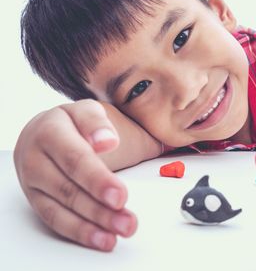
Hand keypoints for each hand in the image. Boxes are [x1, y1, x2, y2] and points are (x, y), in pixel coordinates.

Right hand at [13, 100, 137, 251]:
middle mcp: (35, 158)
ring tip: (121, 230)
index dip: (98, 180)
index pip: (75, 159)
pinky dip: (80, 232)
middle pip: (68, 189)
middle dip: (100, 209)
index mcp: (50, 131)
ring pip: (61, 209)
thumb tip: (107, 141)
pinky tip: (103, 238)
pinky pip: (55, 220)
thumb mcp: (87, 111)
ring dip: (93, 225)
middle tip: (127, 221)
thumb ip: (97, 123)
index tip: (121, 196)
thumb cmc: (73, 122)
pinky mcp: (36, 200)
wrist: (44, 130)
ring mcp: (33, 182)